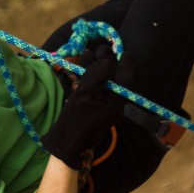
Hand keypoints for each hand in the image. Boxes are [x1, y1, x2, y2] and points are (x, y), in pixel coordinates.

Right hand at [40, 45, 136, 169]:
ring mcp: (104, 105)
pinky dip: (92, 75)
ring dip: (99, 66)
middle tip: (101, 49)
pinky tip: (85, 63)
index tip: (125, 52)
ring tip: (89, 53)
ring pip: (106, 81)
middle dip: (109, 62)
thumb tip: (107, 60)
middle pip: (116, 78)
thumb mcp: (85, 94)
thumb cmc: (76, 119)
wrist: (66, 143)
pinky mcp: (95, 106)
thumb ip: (96, 75)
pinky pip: (98, 87)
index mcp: (117, 101)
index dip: (127, 64)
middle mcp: (114, 103)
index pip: (127, 79)